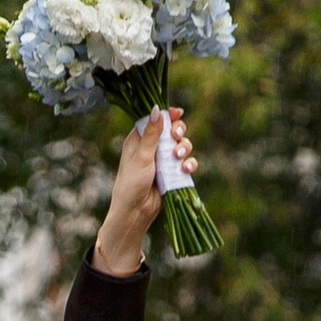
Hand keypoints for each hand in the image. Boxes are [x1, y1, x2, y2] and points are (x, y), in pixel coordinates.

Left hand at [93, 107, 194, 275]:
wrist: (136, 211)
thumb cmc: (132, 182)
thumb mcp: (142, 155)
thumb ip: (152, 134)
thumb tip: (157, 109)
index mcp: (139, 140)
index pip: (155, 120)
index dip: (167, 115)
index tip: (178, 112)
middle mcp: (152, 148)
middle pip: (171, 130)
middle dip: (178, 132)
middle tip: (176, 137)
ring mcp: (163, 161)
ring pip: (182, 145)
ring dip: (184, 148)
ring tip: (178, 156)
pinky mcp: (172, 173)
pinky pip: (186, 163)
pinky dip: (189, 164)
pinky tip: (185, 169)